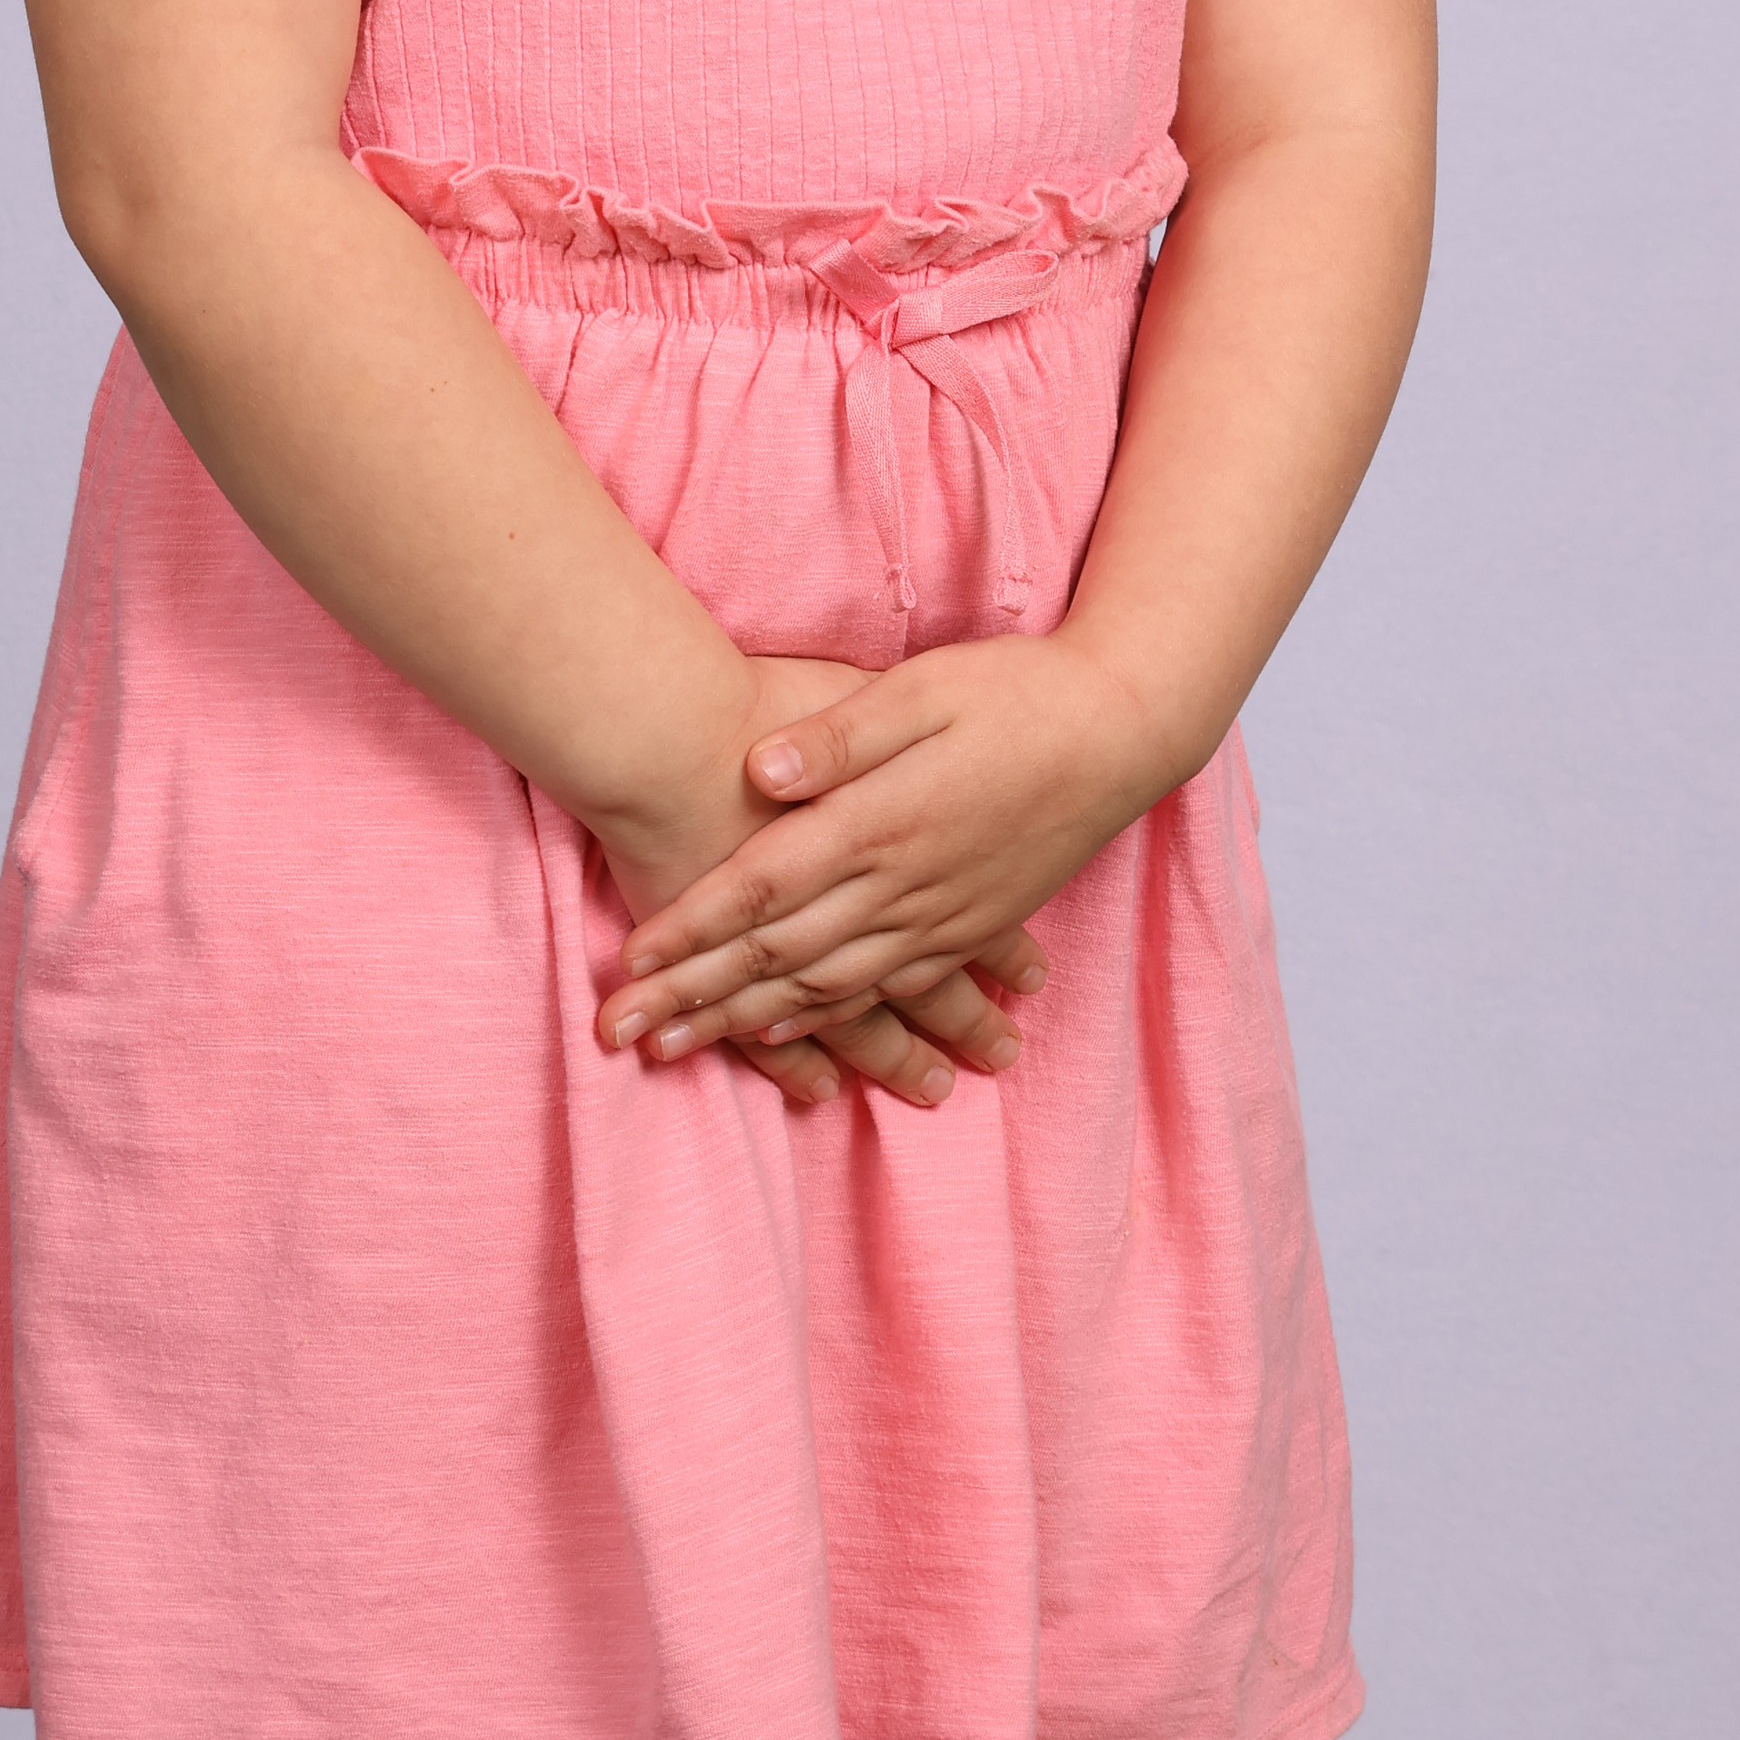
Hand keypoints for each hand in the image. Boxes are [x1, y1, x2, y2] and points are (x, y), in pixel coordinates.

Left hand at [596, 633, 1170, 1067]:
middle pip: (773, 954)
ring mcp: (936, 917)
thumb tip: (760, 765)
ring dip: (738, 1022)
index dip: (690, 928)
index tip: (627, 963)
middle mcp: (901, 885)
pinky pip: (880, 988)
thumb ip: (842, 734)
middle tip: (617, 1034)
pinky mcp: (966, 927)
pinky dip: (822, 1018)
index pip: (761, 887)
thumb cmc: (1017, 691)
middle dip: (689, 997)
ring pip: (820, 987)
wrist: (1122, 731)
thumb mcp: (925, 688)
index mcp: (879, 822)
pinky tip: (779, 1034)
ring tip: (672, 1050)